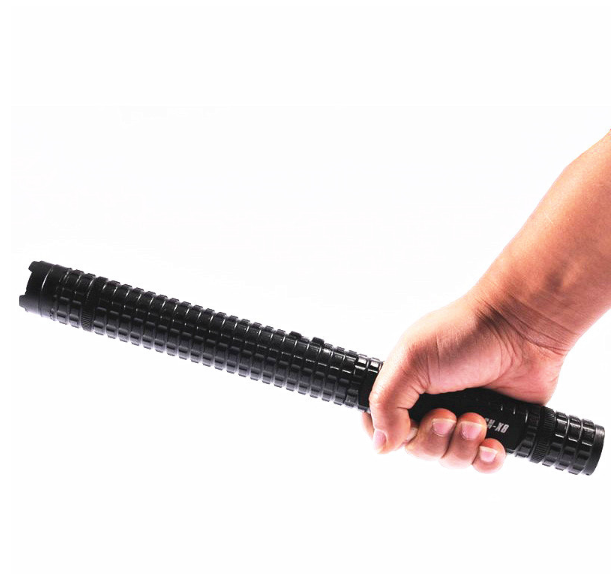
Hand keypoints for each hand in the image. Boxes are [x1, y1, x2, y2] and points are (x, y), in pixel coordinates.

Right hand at [362, 289, 568, 472]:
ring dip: (462, 446)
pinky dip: (486, 459)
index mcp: (405, 386)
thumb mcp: (410, 361)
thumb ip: (386, 403)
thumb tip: (380, 445)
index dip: (390, 435)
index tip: (406, 425)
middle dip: (433, 438)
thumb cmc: (464, 333)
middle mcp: (430, 405)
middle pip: (416, 449)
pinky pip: (481, 465)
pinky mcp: (495, 430)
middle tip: (448, 415)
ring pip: (448, 460)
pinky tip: (492, 442)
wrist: (520, 329)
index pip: (381, 426)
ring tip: (477, 419)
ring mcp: (462, 419)